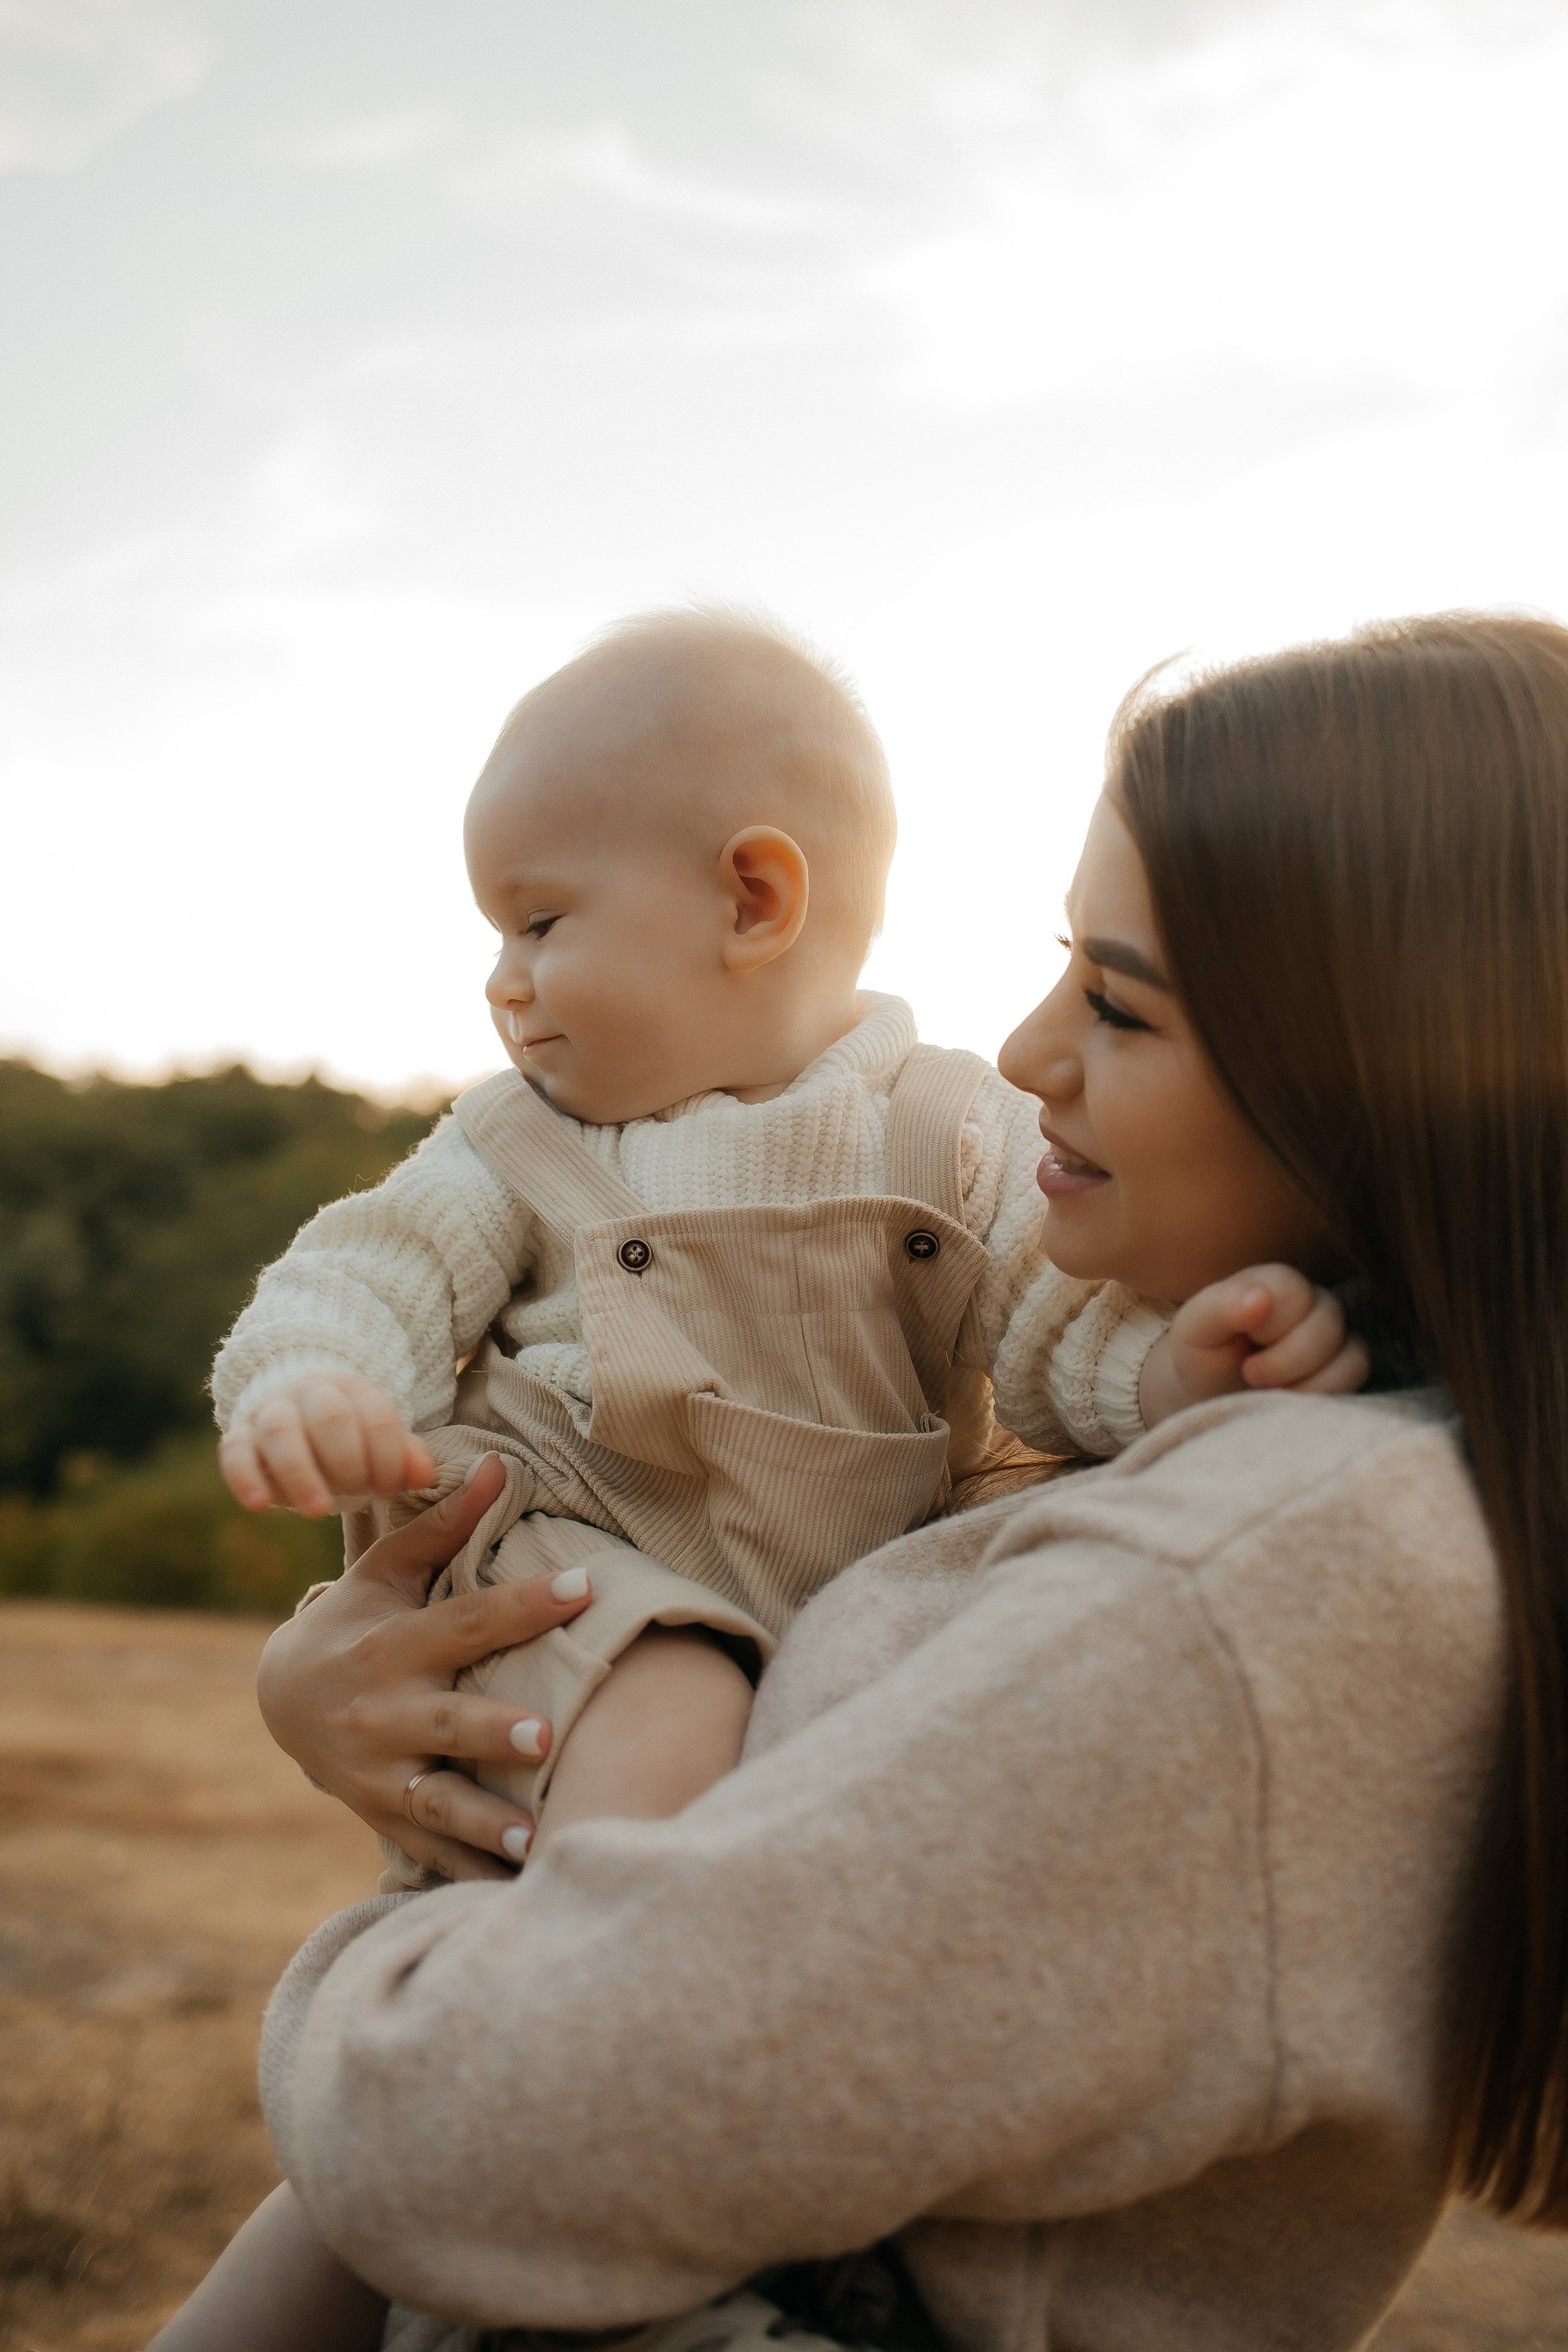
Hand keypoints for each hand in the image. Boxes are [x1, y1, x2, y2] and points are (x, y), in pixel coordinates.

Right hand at [220, 1371, 436, 1516]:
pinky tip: (260, 1505)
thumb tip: (426, 1475)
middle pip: (330, 1416)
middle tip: (359, 1494)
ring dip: (301, 1472)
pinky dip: (244, 1477)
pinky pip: (235, 1451)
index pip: (377, 1416)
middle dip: (349, 1459)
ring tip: (318, 1510)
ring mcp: (271, 1413)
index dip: (388, 1455)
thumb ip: (406, 1457)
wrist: (296, 1414)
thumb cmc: (349, 1440)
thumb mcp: (380, 1443)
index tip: (390, 1488)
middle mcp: (310, 1395)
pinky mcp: (239, 1437)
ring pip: (281, 1431)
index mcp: (354, 1391)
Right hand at [255, 1456, 592, 1878]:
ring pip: (434, 1803)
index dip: (523, 1604)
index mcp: (392, 1646)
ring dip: (483, 1821)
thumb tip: (500, 1465)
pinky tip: (519, 1886)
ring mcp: (379, 1775)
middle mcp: (383, 1714)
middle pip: (445, 1724)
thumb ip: (443, 1527)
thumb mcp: (384, 1572)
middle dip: (493, 1733)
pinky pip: (430, 1851)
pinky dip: (469, 1871)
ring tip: (532, 1840)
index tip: (584, 1586)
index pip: (465, 1622)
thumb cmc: (354, 1624)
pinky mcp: (381, 1817)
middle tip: (547, 1736)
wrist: (277, 1701)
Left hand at [1139, 1263, 1369, 1428]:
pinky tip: (1289, 1398)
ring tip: (1267, 1389)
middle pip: (1328, 1322)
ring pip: (1350, 1350)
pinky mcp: (1346, 1363)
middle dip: (1284, 1360)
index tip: (1241, 1348)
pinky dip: (1324, 1392)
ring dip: (1305, 1382)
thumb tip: (1261, 1297)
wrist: (1210, 1394)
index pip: (1294, 1292)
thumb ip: (1220, 1307)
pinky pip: (1356, 1372)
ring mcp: (1334, 1333)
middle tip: (1250, 1374)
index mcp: (1273, 1283)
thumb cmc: (1202, 1357)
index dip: (1269, 1326)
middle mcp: (1311, 1301)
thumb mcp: (1194, 1330)